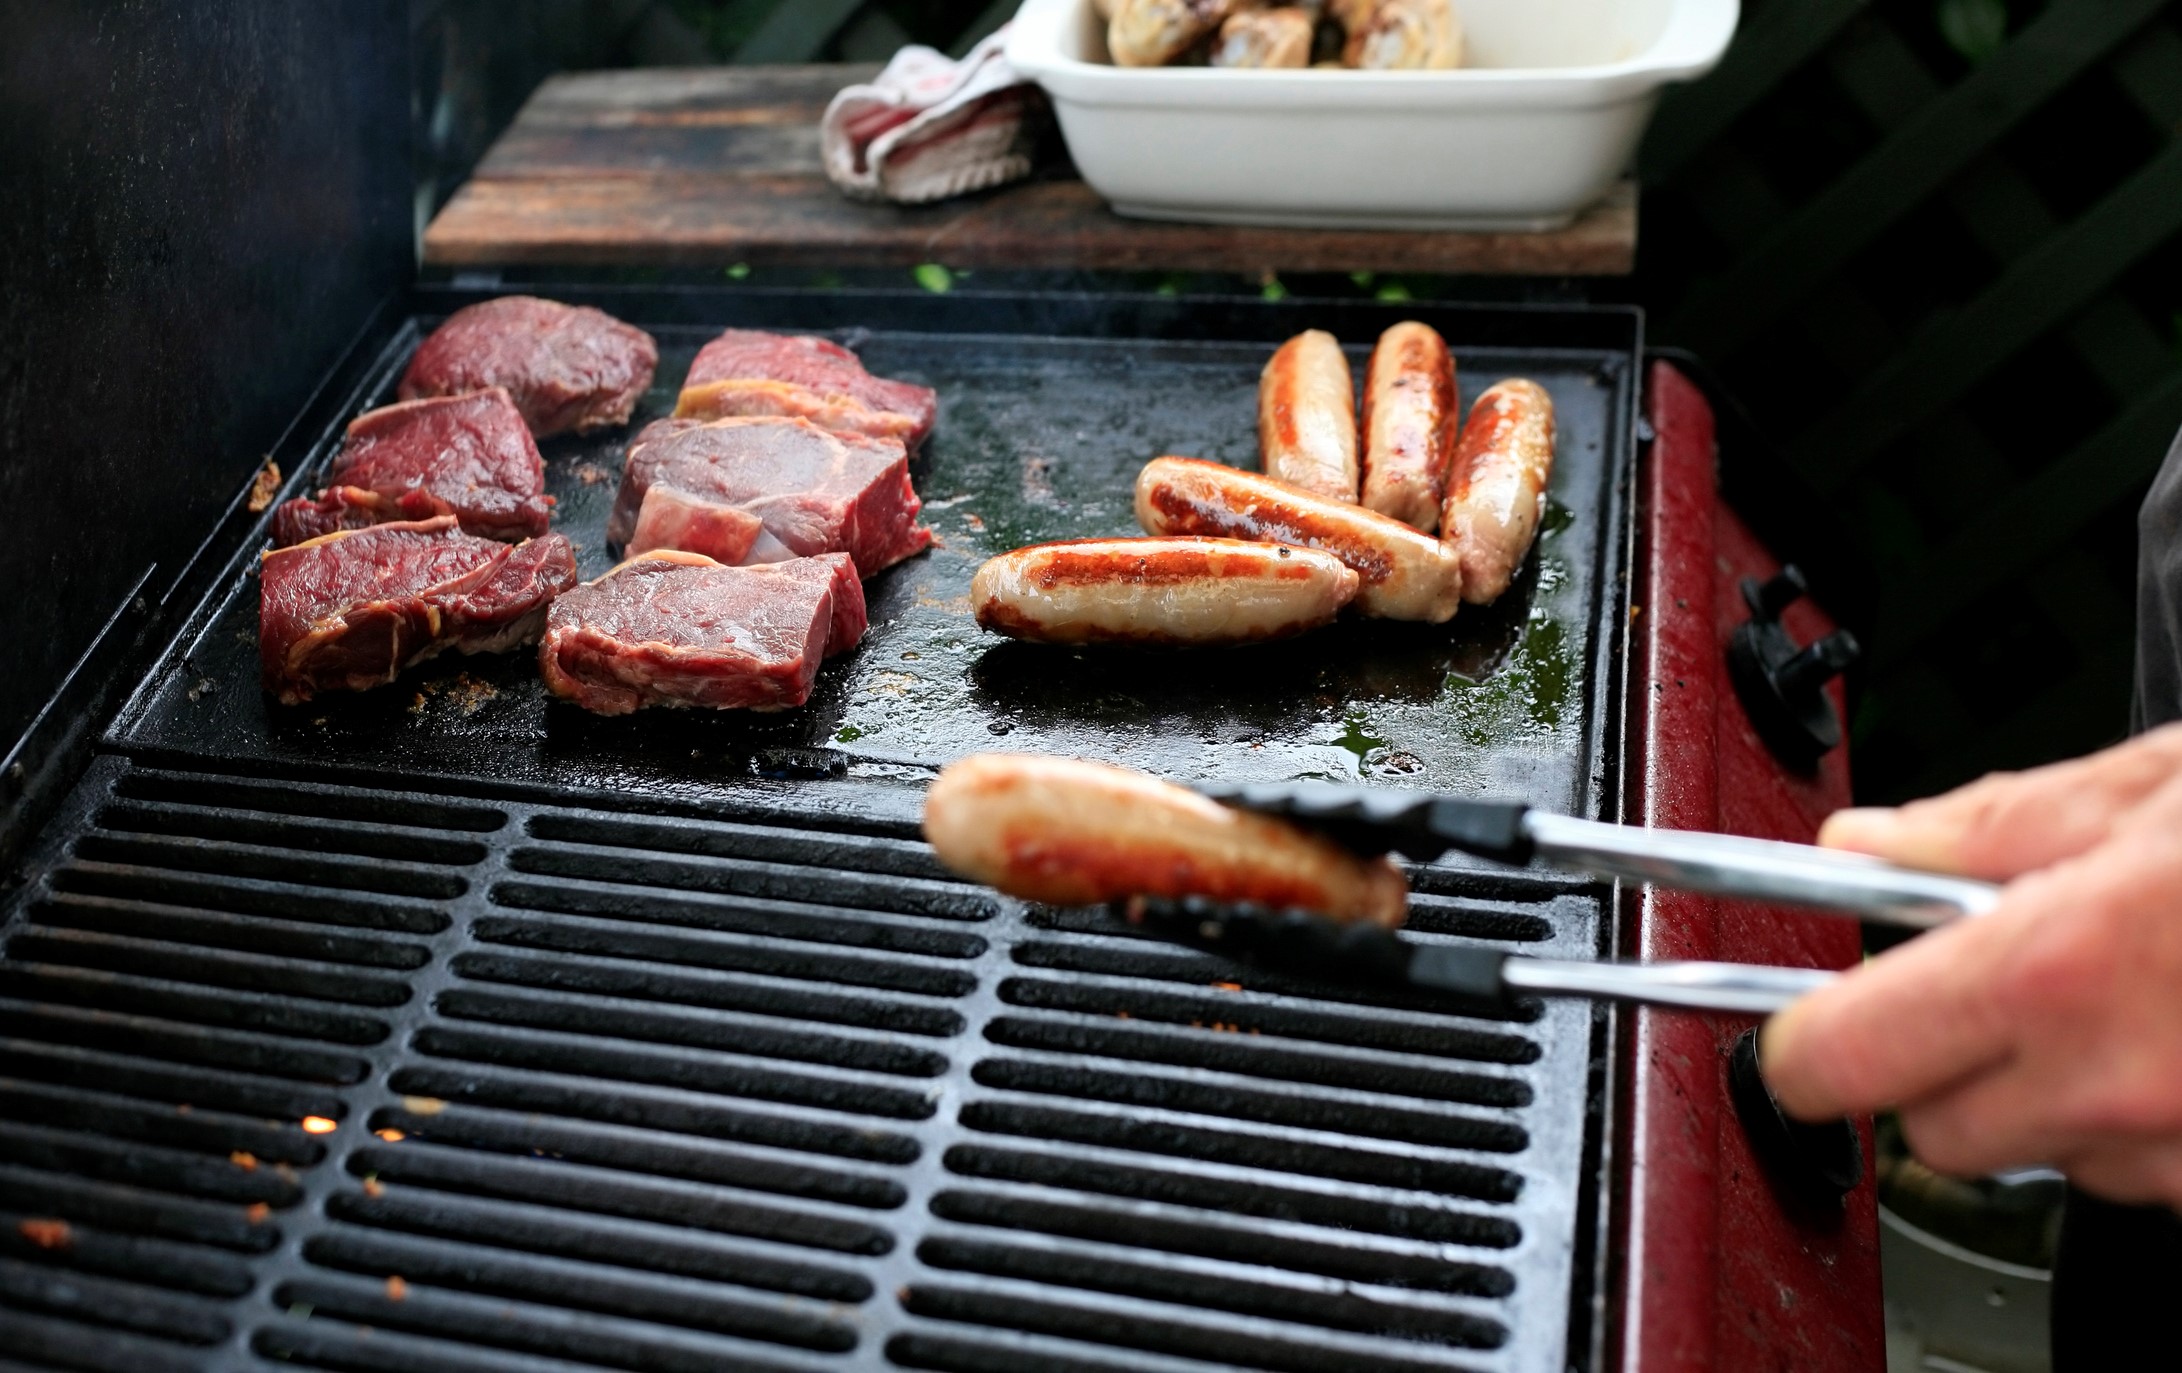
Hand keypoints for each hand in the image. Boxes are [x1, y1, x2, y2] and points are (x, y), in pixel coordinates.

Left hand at [1761, 723, 2181, 1206]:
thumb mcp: (2157, 790)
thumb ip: (1996, 823)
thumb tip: (1873, 841)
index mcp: (2055, 967)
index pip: (1839, 1055)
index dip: (1800, 1043)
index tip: (1792, 1029)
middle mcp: (2110, 1081)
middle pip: (1936, 1127)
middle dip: (1944, 1064)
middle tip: (2002, 989)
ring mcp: (2177, 1154)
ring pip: (2050, 1156)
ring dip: (2060, 1097)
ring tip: (2135, 1001)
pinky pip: (2145, 1177)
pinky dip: (2149, 1125)